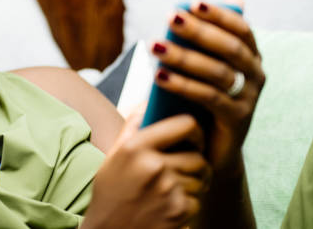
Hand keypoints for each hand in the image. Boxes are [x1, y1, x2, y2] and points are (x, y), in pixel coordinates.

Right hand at [82, 108, 211, 228]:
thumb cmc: (110, 193)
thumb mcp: (114, 156)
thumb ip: (133, 127)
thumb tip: (148, 101)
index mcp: (136, 146)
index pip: (186, 125)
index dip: (195, 131)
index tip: (192, 138)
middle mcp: (152, 165)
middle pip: (198, 156)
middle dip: (196, 163)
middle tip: (186, 168)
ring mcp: (167, 189)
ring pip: (201, 178)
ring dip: (195, 184)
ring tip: (176, 188)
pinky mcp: (177, 211)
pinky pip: (198, 199)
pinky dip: (189, 203)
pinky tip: (170, 205)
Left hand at [150, 0, 264, 173]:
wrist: (212, 146)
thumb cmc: (204, 97)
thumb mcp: (206, 65)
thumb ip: (208, 37)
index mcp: (251, 56)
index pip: (241, 28)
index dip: (219, 14)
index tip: (192, 3)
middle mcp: (256, 74)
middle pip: (229, 48)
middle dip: (199, 31)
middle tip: (170, 18)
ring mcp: (250, 98)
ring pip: (218, 73)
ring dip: (184, 57)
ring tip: (155, 47)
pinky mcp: (238, 120)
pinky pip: (209, 98)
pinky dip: (182, 85)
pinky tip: (159, 76)